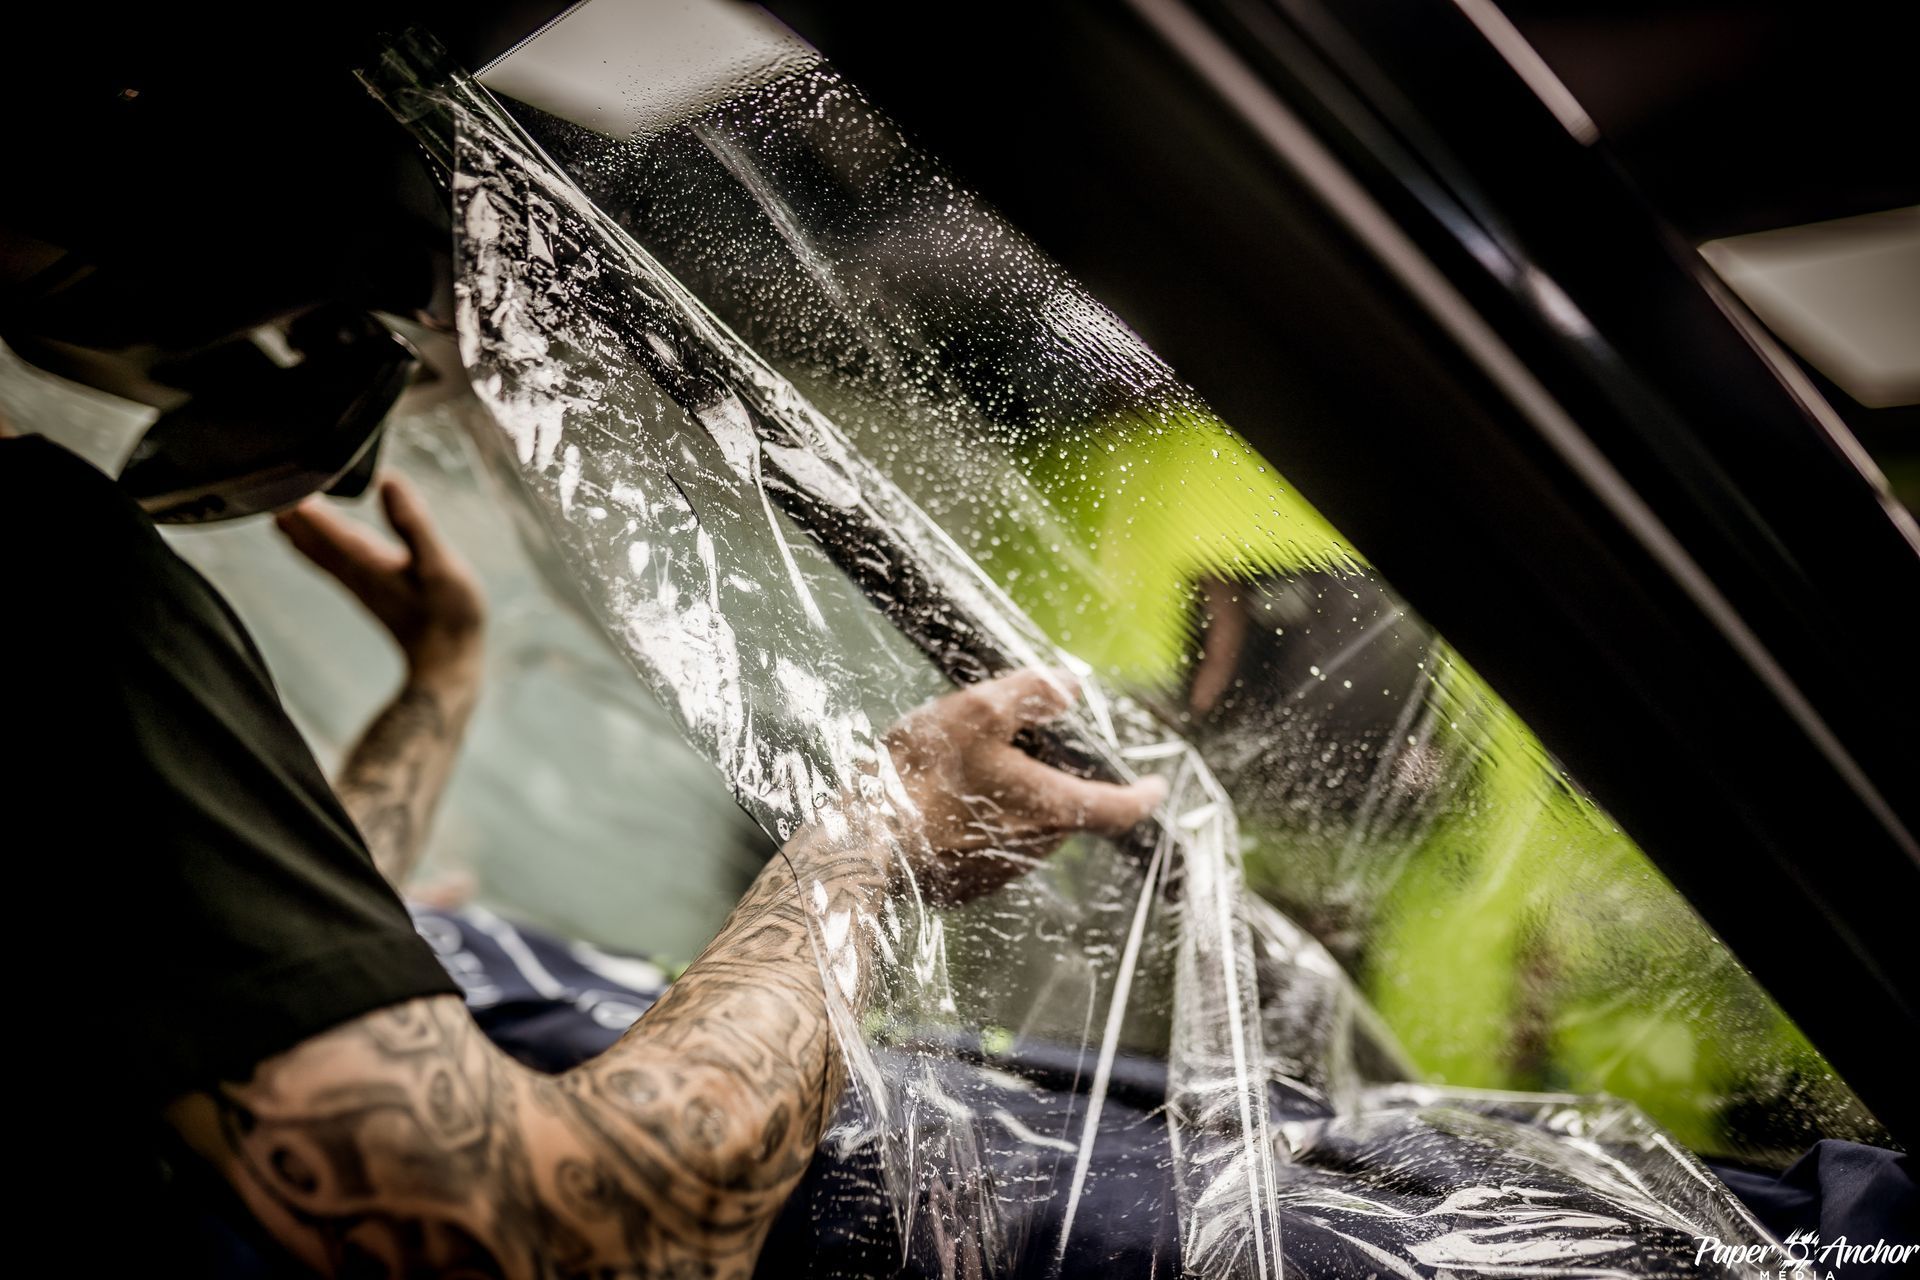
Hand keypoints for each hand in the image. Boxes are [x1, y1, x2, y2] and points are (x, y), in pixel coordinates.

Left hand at [276, 475, 486, 687]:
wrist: (447, 658)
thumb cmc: (449, 613)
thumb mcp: (440, 564)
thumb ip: (412, 522)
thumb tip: (387, 479)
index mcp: (364, 558)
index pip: (317, 521)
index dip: (294, 494)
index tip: (274, 467)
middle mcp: (350, 567)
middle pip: (302, 532)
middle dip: (283, 504)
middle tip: (261, 474)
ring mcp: (353, 579)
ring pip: (307, 545)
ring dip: (289, 521)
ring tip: (270, 494)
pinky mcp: (361, 586)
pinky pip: (321, 556)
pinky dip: (305, 538)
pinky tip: (299, 531)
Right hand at [883, 669, 1166, 902]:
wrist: (861, 844)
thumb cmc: (921, 777)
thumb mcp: (977, 712)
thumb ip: (1031, 692)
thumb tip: (1071, 685)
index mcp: (1054, 808)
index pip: (1121, 808)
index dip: (1143, 794)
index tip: (1155, 786)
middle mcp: (1037, 849)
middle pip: (1063, 807)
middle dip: (1049, 778)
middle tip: (1009, 745)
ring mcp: (1000, 873)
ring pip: (1024, 828)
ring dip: (1009, 801)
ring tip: (960, 772)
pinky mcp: (966, 887)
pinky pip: (987, 849)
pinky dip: (976, 826)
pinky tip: (938, 805)